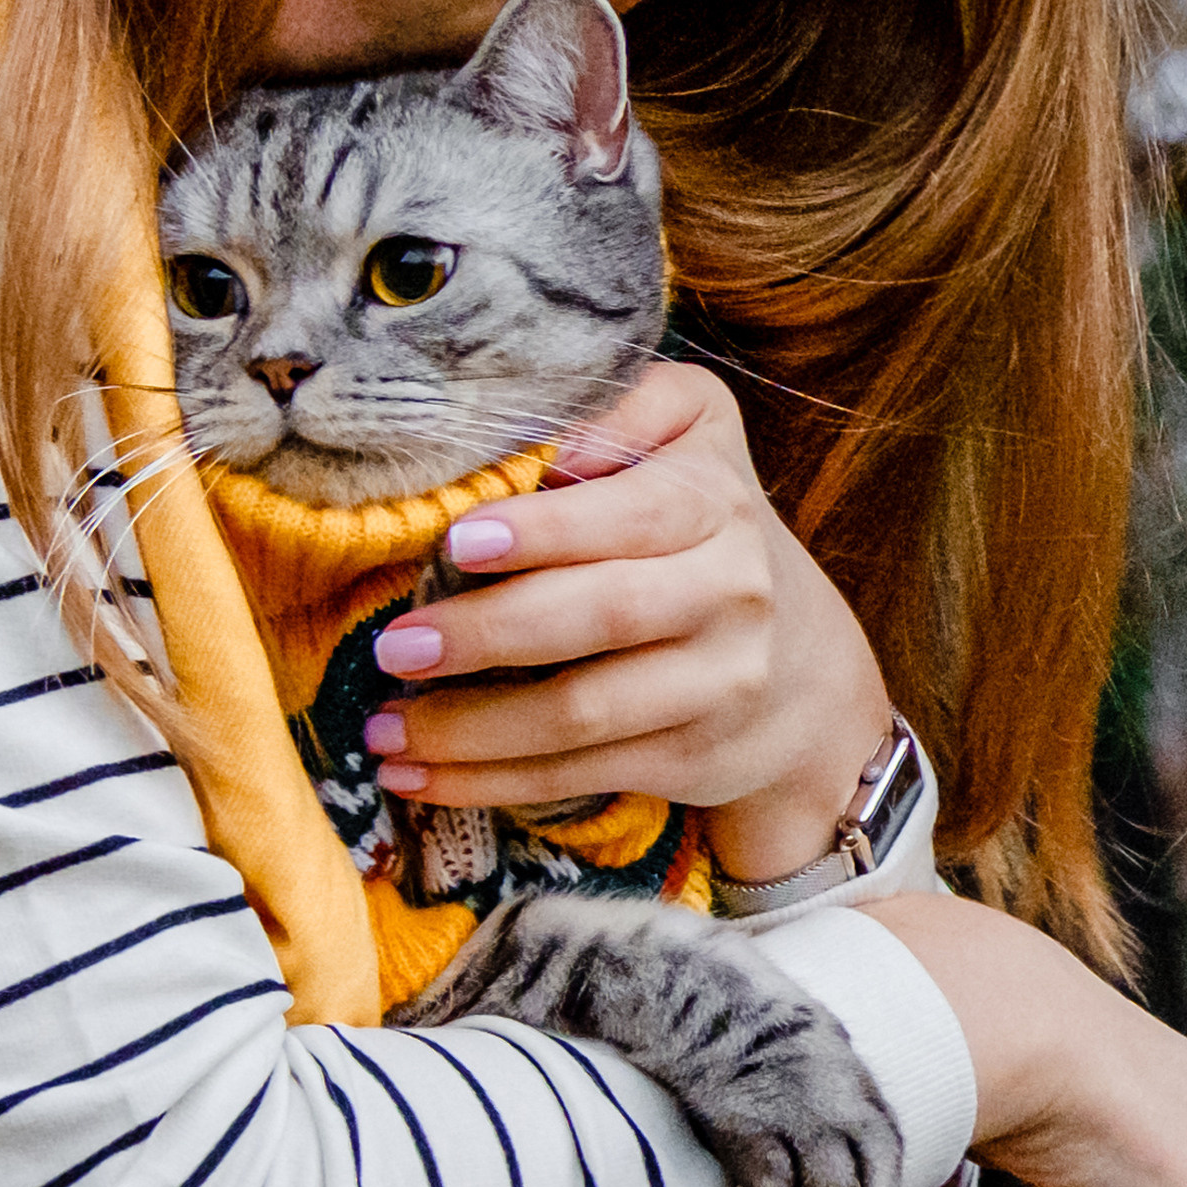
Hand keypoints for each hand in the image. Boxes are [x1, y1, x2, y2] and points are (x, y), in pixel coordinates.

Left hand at [359, 359, 891, 872]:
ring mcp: (714, 685)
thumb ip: (630, 404)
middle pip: (605, 617)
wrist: (802, 670)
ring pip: (583, 714)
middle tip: (396, 647)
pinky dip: (489, 782)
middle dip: (489, 634)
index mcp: (714, 502)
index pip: (635, 516)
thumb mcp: (694, 432)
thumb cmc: (703, 527)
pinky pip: (578, 774)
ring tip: (383, 726)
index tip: (459, 542)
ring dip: (470, 728)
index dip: (549, 531)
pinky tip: (415, 776)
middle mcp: (729, 593)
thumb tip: (547, 440)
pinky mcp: (687, 759)